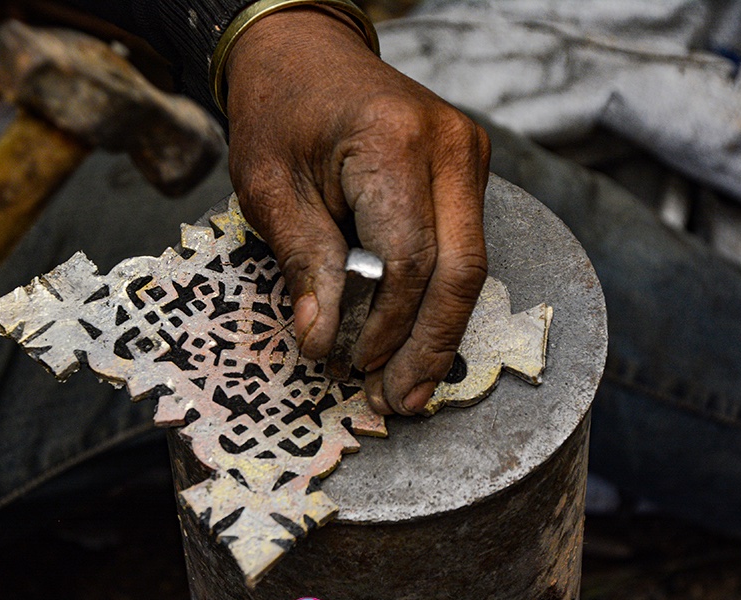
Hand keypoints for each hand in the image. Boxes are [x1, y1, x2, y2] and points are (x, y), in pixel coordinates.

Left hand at [226, 8, 489, 414]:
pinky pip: (462, 248)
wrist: (304, 56)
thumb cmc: (278, 116)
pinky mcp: (467, 171)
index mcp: (394, 143)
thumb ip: (305, 263)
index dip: (385, 324)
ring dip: (438, 332)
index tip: (352, 365)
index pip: (408, 258)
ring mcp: (468, 155)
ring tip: (408, 388)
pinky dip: (437, 299)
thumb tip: (324, 340)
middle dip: (428, 345)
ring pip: (471, 266)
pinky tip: (415, 341)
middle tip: (399, 401)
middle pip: (460, 270)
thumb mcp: (269, 189)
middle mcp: (449, 146)